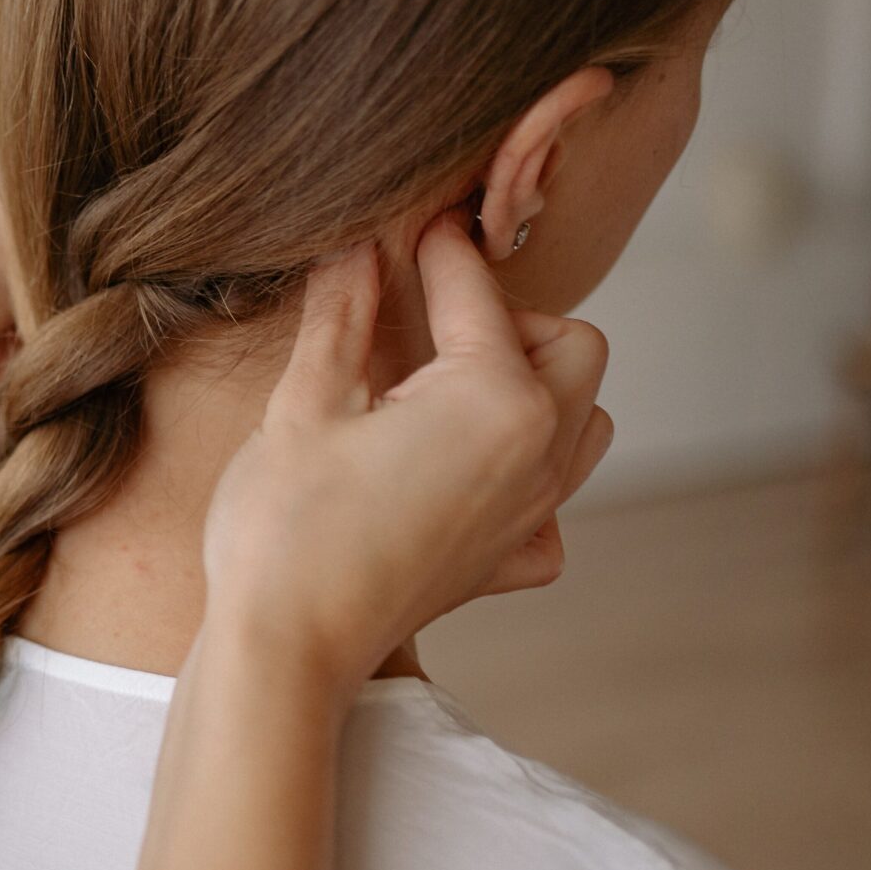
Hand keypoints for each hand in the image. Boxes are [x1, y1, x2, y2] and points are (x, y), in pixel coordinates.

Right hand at [200, 212, 613, 690]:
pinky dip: (529, 475)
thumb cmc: (285, 527)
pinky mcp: (514, 560)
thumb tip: (355, 249)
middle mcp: (539, 452)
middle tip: (428, 318)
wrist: (287, 649)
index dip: (436, 245)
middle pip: (574, 343)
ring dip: (537, 386)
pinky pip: (557, 502)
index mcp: (493, 398)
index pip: (475, 290)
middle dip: (508, 315)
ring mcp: (536, 513)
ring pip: (585, 418)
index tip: (413, 219)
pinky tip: (458, 473)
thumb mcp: (303, 404)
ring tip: (449, 386)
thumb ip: (342, 316)